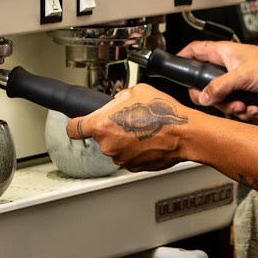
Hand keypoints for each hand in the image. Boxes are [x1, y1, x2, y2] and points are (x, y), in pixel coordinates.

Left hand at [68, 83, 192, 171]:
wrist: (183, 134)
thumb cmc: (162, 113)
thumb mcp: (137, 90)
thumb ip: (119, 98)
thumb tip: (118, 102)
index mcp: (102, 125)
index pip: (74, 129)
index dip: (76, 125)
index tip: (78, 124)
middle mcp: (107, 144)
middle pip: (100, 137)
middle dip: (111, 128)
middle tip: (130, 120)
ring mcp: (120, 158)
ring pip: (115, 147)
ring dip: (124, 140)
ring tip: (144, 130)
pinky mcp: (132, 167)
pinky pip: (128, 156)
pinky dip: (135, 150)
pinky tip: (148, 140)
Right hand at [178, 40, 257, 117]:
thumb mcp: (242, 75)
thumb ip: (219, 86)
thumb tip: (203, 97)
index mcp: (223, 52)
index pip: (195, 50)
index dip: (183, 58)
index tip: (175, 69)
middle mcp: (228, 66)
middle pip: (205, 83)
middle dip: (213, 97)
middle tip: (218, 101)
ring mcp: (236, 81)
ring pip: (220, 98)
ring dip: (231, 107)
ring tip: (243, 106)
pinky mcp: (246, 93)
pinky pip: (234, 106)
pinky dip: (242, 110)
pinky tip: (252, 108)